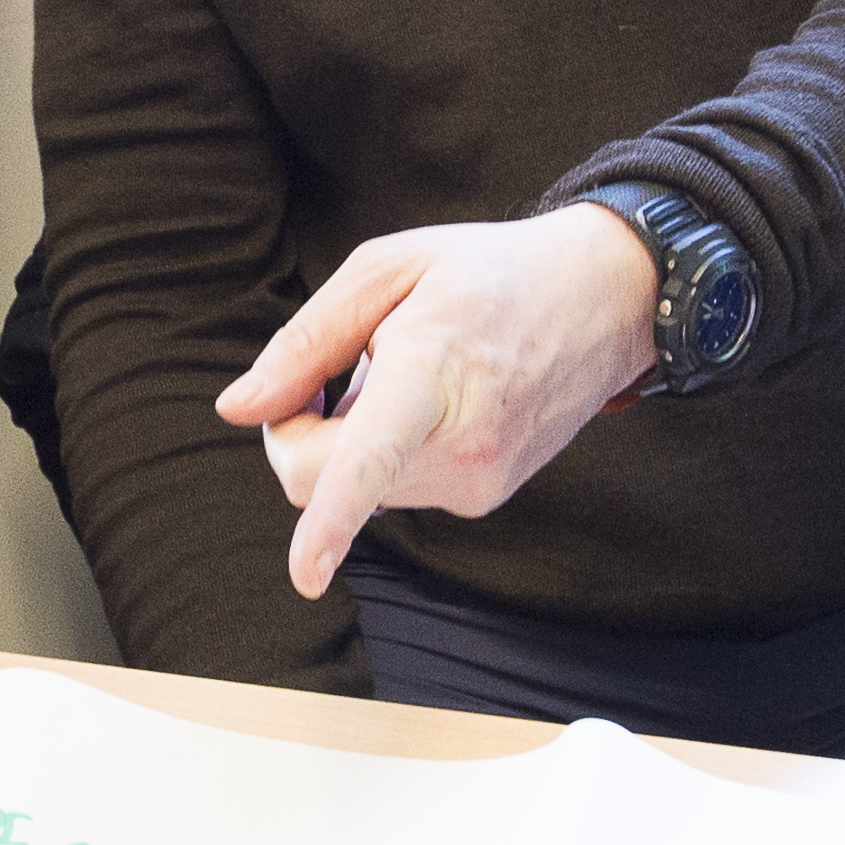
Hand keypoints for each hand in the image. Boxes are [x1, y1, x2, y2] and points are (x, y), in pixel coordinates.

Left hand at [214, 204, 658, 599]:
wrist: (605, 299)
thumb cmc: (488, 272)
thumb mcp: (387, 267)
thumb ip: (304, 341)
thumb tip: (239, 409)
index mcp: (431, 371)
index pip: (369, 461)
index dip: (331, 522)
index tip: (305, 576)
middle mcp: (460, 443)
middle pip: (325, 480)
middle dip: (296, 436)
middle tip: (324, 374)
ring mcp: (477, 479)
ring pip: (357, 489)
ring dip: (347, 442)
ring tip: (401, 373)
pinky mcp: (483, 496)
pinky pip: (395, 489)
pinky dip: (387, 453)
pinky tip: (433, 400)